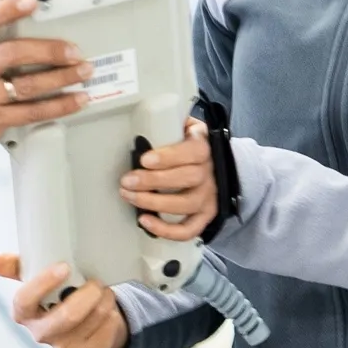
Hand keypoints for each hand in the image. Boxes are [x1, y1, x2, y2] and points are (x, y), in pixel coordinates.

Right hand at [0, 0, 91, 170]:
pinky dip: (57, 106)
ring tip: (83, 71)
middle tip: (74, 49)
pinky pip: (30, 113)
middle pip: (11, 55)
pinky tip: (75, 99)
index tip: (32, 2)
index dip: (6, 10)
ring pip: (27, 87)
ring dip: (61, 78)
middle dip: (49, 50)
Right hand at [0, 254, 129, 347]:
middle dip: (84, 298)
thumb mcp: (36, 277)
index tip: (63, 267)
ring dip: (102, 303)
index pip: (24, 301)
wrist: (81, 318)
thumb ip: (17, 267)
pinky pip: (104, 334)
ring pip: (89, 323)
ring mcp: (64, 345)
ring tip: (105, 289)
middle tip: (96, 282)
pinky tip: (109, 308)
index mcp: (24, 313)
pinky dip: (111, 317)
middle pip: (63, 318)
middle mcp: (41, 333)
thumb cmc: (55, 293)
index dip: (42, 284)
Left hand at [120, 117, 217, 240]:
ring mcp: (209, 197)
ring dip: (154, 203)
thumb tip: (144, 118)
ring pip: (185, 205)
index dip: (168, 157)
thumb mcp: (187, 127)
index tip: (144, 159)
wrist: (220, 166)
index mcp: (204, 148)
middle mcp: (210, 174)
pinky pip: (189, 229)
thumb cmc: (192, 145)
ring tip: (129, 196)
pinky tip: (145, 222)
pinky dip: (167, 230)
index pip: (192, 152)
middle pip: (186, 179)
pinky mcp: (206, 216)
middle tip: (127, 181)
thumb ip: (171, 123)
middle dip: (152, 181)